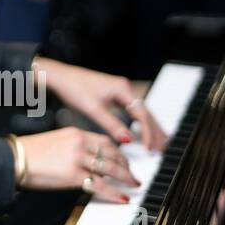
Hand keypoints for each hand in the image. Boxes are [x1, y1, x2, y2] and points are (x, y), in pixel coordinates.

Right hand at [18, 125, 139, 201]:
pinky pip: (99, 185)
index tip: (124, 159)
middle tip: (132, 174)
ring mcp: (78, 159)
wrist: (15, 158)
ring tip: (133, 184)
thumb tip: (86, 160)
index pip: (105, 141)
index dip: (118, 152)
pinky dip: (113, 192)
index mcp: (76, 133)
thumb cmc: (30, 153)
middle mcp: (80, 144)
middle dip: (126, 165)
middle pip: (112, 153)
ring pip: (110, 168)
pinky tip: (122, 196)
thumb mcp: (56, 141)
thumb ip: (73, 147)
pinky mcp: (73, 176)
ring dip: (125, 178)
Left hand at [34, 54, 167, 149]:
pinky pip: (132, 111)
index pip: (142, 114)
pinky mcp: (114, 95)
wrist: (60, 76)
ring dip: (150, 128)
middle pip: (146, 112)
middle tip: (164, 148)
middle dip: (156, 131)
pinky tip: (142, 132)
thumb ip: (112, 124)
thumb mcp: (93, 109)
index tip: (151, 148)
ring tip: (160, 143)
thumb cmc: (74, 89)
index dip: (148, 133)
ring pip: (141, 112)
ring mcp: (120, 91)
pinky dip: (139, 123)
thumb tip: (128, 140)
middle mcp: (124, 88)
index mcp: (122, 89)